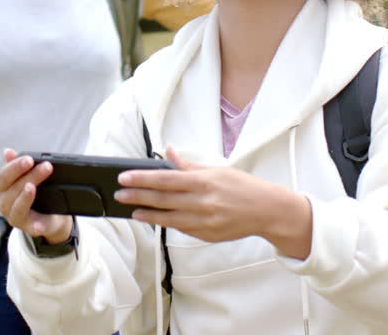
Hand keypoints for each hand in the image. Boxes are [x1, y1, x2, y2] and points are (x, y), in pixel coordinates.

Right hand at [0, 149, 71, 243]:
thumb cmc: (37, 193)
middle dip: (29, 176)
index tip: (29, 159)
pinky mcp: (29, 229)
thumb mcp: (29, 177)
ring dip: (25, 197)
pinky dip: (34, 226)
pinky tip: (39, 225)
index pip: (3, 176)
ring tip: (32, 187)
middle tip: (46, 166)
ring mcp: (15, 218)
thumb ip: (18, 165)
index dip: (15, 166)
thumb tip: (7, 151)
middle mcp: (5, 203)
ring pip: (16, 208)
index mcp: (3, 189)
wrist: (51, 215)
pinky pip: (31, 228)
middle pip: (12, 189)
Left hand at [114, 146, 309, 252]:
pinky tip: (153, 218)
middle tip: (120, 194)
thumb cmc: (243, 187)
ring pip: (168, 218)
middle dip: (138, 197)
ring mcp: (204, 221)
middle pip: (162, 200)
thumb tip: (168, 152)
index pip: (165, 180)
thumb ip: (189, 165)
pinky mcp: (207, 235)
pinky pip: (181, 228)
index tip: (124, 178)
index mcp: (204, 182)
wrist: (267, 210)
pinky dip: (166, 223)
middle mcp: (202, 202)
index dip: (142, 179)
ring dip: (147, 214)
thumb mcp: (217, 170)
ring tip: (132, 210)